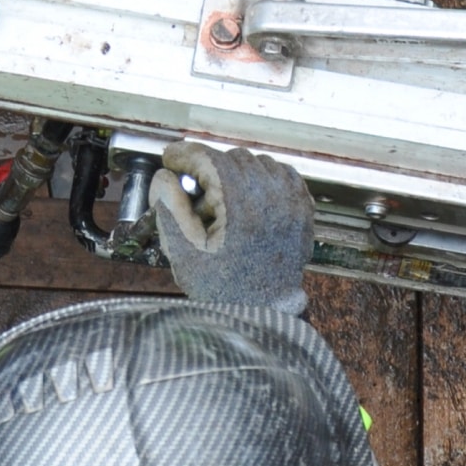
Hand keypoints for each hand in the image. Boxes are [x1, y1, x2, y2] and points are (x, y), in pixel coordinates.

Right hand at [153, 142, 315, 316]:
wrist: (263, 310)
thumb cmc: (220, 286)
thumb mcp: (183, 251)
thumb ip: (169, 208)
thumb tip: (163, 176)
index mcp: (241, 206)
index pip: (209, 160)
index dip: (184, 154)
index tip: (170, 158)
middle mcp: (272, 197)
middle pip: (232, 158)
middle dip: (209, 169)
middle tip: (194, 193)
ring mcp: (292, 202)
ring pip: (258, 163)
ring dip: (235, 173)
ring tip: (223, 203)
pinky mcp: (303, 209)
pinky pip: (281, 174)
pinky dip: (262, 179)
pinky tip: (248, 199)